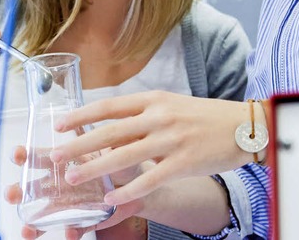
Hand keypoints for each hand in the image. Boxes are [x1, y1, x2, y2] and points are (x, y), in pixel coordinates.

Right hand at [5, 146, 136, 239]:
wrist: (137, 185)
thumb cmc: (120, 160)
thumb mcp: (115, 146)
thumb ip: (108, 142)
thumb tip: (107, 136)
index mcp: (64, 160)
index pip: (39, 156)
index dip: (26, 155)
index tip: (17, 154)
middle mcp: (60, 184)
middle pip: (32, 188)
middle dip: (18, 191)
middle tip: (11, 194)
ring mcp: (69, 205)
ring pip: (43, 216)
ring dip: (32, 223)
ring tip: (26, 230)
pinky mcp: (83, 221)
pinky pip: (73, 229)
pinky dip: (71, 232)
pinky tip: (70, 233)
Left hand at [50, 91, 253, 205]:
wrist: (243, 126)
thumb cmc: (204, 117)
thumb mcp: (172, 106)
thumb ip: (144, 116)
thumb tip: (112, 129)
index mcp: (155, 99)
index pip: (110, 106)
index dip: (82, 115)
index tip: (60, 124)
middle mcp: (160, 116)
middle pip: (110, 131)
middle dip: (78, 145)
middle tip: (54, 157)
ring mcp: (172, 139)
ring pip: (124, 156)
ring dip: (95, 169)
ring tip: (72, 180)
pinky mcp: (185, 161)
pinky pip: (150, 179)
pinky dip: (128, 190)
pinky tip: (111, 198)